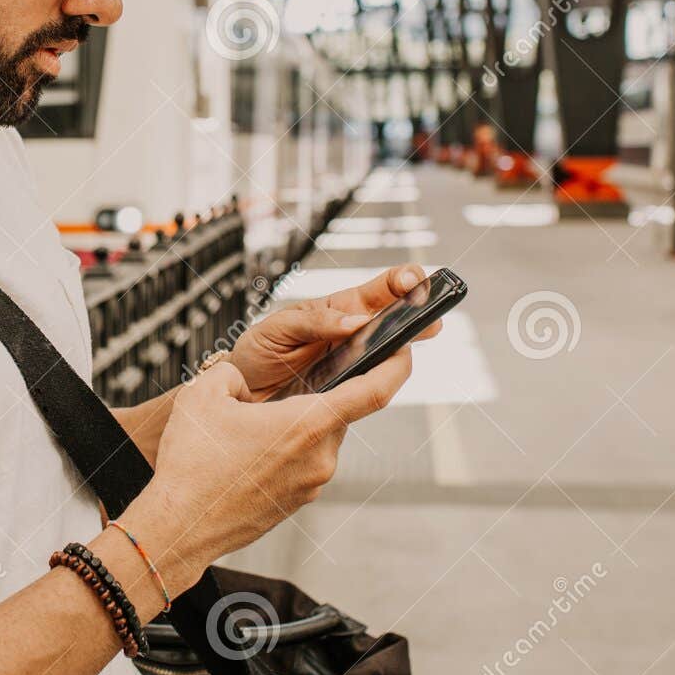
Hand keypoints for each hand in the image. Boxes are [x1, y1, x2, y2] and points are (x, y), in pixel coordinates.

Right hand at [123, 350, 413, 592]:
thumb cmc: (192, 464)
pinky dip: (283, 452)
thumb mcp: (205, 393)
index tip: (405, 350)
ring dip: (293, 427)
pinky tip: (245, 455)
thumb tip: (242, 381)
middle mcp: (320, 457)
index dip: (396, 365)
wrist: (179, 527)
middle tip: (274, 392)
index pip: (375, 390)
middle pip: (337, 412)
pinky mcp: (297, 503)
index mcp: (308, 423)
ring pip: (316, 439)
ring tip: (246, 430)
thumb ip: (233, 374)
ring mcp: (311, 484)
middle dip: (313, 397)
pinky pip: (301, 465)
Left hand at [227, 264, 440, 399]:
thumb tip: (354, 322)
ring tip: (427, 331)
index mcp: (337, 311)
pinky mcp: (348, 394)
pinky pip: (373, 386)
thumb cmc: (256, 355)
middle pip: (395, 318)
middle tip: (434, 307)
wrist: (240, 396)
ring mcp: (354, 365)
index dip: (398, 280)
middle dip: (419, 309)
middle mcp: (352, 336)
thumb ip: (312, 322)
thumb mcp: (275, 329)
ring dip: (409, 342)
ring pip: (391, 353)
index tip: (411, 278)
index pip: (376, 290)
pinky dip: (386, 380)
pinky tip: (393, 372)